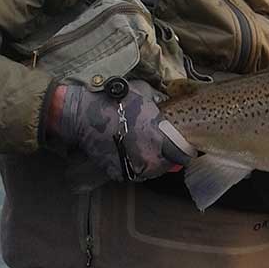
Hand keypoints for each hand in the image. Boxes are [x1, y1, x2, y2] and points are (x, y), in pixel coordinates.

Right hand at [50, 79, 196, 180]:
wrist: (84, 113)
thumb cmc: (116, 101)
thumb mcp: (145, 93)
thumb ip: (160, 103)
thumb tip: (165, 104)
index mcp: (162, 140)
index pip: (184, 156)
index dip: (184, 151)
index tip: (182, 147)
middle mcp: (150, 159)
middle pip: (166, 166)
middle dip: (165, 157)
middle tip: (157, 145)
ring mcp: (134, 169)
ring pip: (149, 172)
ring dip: (148, 162)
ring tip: (140, 147)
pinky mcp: (118, 173)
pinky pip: (132, 172)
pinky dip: (131, 165)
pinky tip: (126, 151)